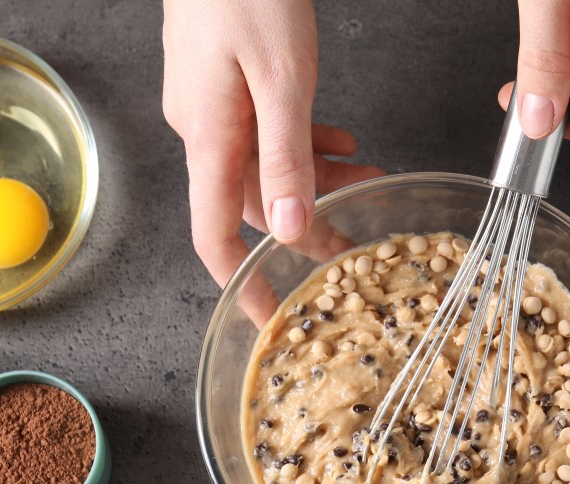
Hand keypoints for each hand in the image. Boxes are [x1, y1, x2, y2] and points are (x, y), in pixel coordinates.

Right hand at [162, 0, 383, 289]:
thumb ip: (286, 157)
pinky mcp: (225, 80)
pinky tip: (341, 143)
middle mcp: (202, 127)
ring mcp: (211, 103)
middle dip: (305, 229)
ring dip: (315, 182)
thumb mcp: (281, 79)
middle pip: (252, 203)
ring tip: (368, 183)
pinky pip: (265, 131)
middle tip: (355, 249)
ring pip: (264, 166)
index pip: (214, 235)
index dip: (242, 283)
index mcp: (208, 136)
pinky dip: (304, 144)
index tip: (269, 318)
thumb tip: (292, 228)